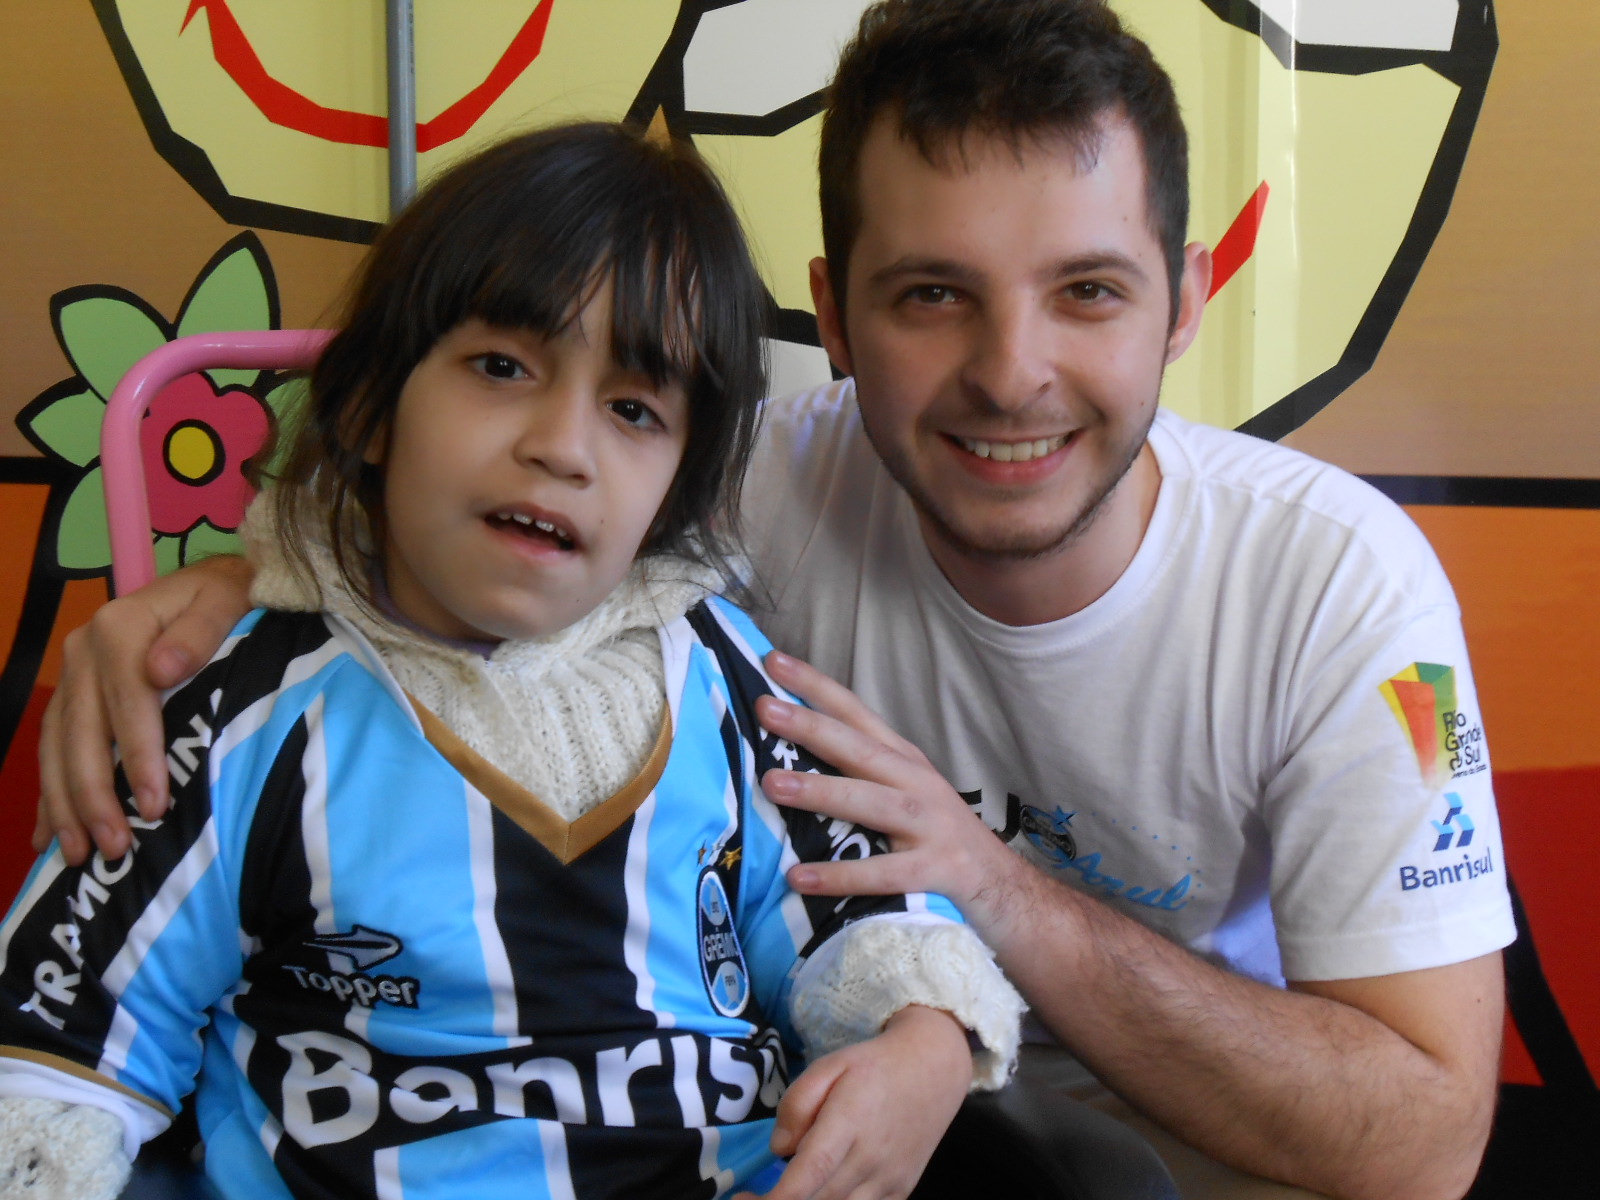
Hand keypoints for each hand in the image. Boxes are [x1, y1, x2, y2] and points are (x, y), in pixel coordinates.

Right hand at [36, 555, 254, 863]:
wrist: (214, 580)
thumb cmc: (230, 595)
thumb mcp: (226, 600)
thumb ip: (199, 631)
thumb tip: (162, 669)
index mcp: (120, 628)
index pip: (127, 704)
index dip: (138, 758)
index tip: (156, 806)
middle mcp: (84, 651)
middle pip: (82, 734)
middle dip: (94, 796)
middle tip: (113, 848)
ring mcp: (72, 673)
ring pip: (57, 746)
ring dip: (65, 804)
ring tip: (80, 854)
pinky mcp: (71, 691)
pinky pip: (51, 746)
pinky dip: (49, 791)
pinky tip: (46, 834)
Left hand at [734, 1005, 971, 1199]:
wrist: (934, 1069)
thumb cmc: (874, 1065)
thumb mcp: (829, 1066)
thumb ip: (798, 1104)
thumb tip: (780, 1150)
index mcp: (849, 1122)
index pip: (810, 1172)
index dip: (777, 1198)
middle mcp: (871, 1158)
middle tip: (750, 1199)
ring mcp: (890, 1179)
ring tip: (788, 1194)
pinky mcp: (902, 1191)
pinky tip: (824, 1194)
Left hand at [755, 652, 1021, 937]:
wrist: (1003, 887)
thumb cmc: (938, 837)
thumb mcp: (904, 794)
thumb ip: (859, 774)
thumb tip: (786, 757)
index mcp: (902, 760)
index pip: (855, 713)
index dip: (815, 686)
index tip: (771, 661)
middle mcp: (916, 783)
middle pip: (860, 748)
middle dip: (812, 726)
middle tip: (764, 708)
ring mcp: (930, 826)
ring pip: (871, 802)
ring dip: (822, 791)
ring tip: (772, 784)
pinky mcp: (936, 871)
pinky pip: (882, 873)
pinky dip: (840, 875)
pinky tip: (798, 877)